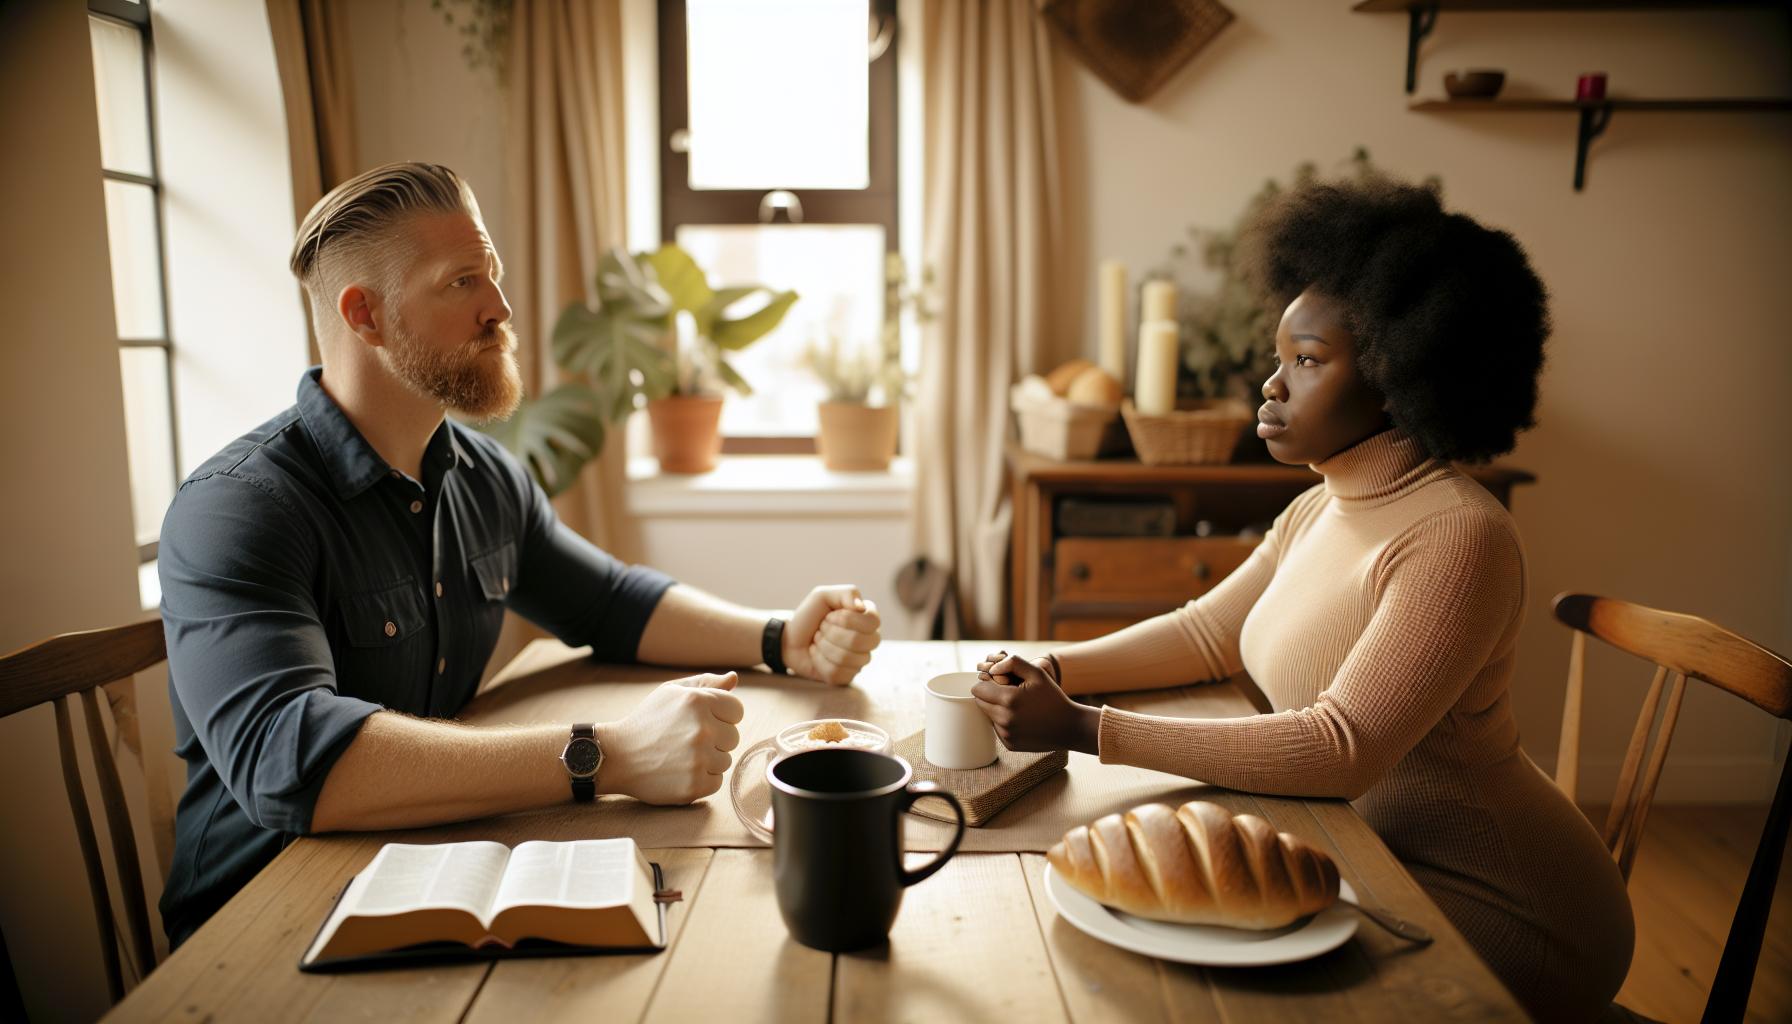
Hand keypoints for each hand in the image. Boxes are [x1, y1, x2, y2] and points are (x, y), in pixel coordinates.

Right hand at [595, 673, 743, 804]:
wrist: (617, 757)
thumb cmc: (647, 721)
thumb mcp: (671, 693)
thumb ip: (705, 683)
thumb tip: (734, 678)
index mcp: (698, 701)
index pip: (737, 710)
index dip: (721, 716)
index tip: (701, 721)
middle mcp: (702, 729)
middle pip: (734, 737)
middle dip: (716, 738)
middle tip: (687, 740)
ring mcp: (698, 759)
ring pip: (726, 760)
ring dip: (709, 760)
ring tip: (681, 756)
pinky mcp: (694, 786)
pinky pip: (716, 782)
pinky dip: (702, 779)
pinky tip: (681, 771)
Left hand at [784, 585, 881, 685]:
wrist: (789, 638)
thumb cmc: (809, 616)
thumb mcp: (823, 595)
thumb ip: (846, 593)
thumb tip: (861, 607)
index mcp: (867, 618)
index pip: (872, 621)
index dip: (846, 619)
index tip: (829, 615)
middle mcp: (869, 640)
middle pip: (859, 641)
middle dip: (831, 633)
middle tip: (821, 628)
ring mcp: (859, 660)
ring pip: (847, 658)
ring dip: (823, 647)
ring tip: (818, 641)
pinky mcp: (847, 676)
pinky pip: (837, 673)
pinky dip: (819, 662)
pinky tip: (817, 655)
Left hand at [971, 653, 1097, 754]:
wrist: (1069, 727)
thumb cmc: (1053, 697)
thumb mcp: (1037, 673)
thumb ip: (1013, 663)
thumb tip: (992, 669)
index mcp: (1008, 699)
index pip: (977, 689)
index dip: (987, 683)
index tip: (1001, 683)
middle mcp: (1004, 719)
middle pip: (979, 703)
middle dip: (990, 696)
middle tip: (1010, 693)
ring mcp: (1006, 734)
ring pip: (988, 716)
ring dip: (997, 710)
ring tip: (1019, 707)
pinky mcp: (1009, 744)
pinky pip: (997, 729)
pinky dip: (1005, 723)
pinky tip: (1022, 720)